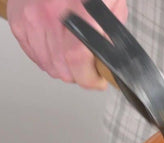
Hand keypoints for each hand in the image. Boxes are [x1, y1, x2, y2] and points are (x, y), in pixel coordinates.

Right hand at [7, 0, 127, 88]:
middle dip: (79, 76)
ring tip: (74, 62)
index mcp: (80, 11)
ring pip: (47, 65)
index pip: (77, 58)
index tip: (97, 82)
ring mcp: (32, 18)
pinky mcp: (19, 21)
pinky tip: (58, 53)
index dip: (88, 78)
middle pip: (62, 67)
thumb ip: (112, 33)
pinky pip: (33, 54)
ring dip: (63, 70)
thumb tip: (110, 59)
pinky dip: (46, 59)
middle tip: (88, 72)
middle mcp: (51, 15)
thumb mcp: (113, 3)